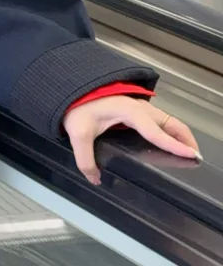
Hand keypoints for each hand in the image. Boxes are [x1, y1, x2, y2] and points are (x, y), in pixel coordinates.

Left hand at [63, 97, 199, 185]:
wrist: (70, 86)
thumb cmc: (76, 105)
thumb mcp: (78, 134)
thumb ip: (85, 159)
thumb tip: (95, 178)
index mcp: (128, 111)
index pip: (156, 132)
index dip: (174, 145)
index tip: (190, 154)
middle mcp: (137, 106)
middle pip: (169, 123)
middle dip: (184, 139)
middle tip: (194, 157)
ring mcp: (138, 105)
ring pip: (166, 119)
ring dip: (179, 133)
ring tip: (187, 151)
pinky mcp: (134, 107)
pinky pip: (158, 118)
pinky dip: (170, 129)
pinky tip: (169, 140)